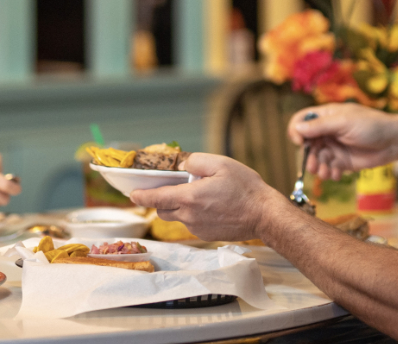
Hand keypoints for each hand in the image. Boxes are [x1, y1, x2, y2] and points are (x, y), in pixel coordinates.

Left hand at [129, 153, 287, 241]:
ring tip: (198, 194)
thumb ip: (195, 162)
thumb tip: (181, 166)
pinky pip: (191, 223)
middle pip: (162, 210)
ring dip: (179, 207)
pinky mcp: (206, 235)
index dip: (141, 196)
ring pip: (177, 217)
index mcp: (190, 197)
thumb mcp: (221, 164)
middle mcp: (190, 216)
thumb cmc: (245, 188)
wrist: (264, 215)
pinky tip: (210, 206)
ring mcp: (197, 228)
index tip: (132, 194)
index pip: (156, 198)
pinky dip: (193, 214)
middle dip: (162, 200)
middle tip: (172, 187)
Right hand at [288, 103, 397, 179]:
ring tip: (325, 173)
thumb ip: (320, 126)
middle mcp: (327, 131)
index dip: (296, 130)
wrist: (394, 142)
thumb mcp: (344, 122)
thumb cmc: (371, 125)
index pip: (301, 121)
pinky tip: (337, 175)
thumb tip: (297, 128)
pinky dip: (329, 173)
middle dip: (308, 156)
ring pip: (316, 158)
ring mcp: (334, 147)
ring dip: (318, 167)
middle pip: (307, 144)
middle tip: (313, 166)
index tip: (299, 142)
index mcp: (326, 116)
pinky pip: (328, 168)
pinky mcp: (342, 161)